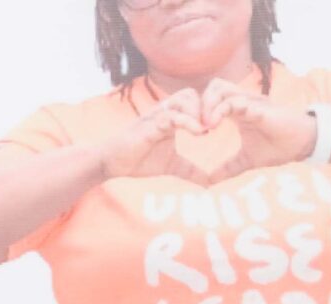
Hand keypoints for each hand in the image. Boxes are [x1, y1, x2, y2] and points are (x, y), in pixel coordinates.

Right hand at [91, 86, 210, 182]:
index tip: (219, 127)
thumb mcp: (171, 166)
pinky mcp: (152, 124)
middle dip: (206, 107)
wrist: (111, 163)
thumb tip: (208, 183)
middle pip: (192, 93)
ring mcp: (158, 116)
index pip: (195, 101)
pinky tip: (199, 134)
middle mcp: (165, 112)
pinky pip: (174, 115)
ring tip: (206, 130)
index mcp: (171, 117)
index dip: (208, 110)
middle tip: (215, 126)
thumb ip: (191, 171)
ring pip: (185, 98)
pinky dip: (189, 122)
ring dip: (199, 112)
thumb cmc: (137, 159)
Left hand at [191, 79, 318, 183]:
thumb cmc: (278, 147)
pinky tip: (213, 125)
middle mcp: (243, 102)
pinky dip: (220, 110)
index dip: (200, 110)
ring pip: (221, 89)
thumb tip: (209, 182)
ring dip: (207, 105)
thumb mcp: (246, 160)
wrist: (302, 145)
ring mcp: (250, 102)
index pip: (213, 98)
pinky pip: (236, 102)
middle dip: (200, 103)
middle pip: (213, 87)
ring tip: (204, 125)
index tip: (194, 130)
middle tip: (195, 125)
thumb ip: (227, 168)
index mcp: (238, 111)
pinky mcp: (258, 108)